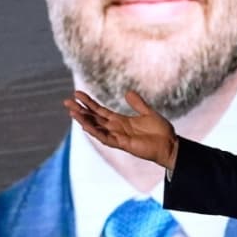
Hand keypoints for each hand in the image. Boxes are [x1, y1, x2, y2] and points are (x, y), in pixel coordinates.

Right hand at [64, 90, 178, 169]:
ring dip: (84, 120)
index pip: (100, 111)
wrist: (170, 144)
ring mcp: (118, 136)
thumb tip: (127, 92)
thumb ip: (137, 103)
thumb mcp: (148, 113)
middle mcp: (116, 128)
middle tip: (66, 102)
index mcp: (121, 121)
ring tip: (72, 112)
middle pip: (94, 118)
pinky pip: (106, 138)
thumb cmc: (160, 131)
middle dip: (80, 110)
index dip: (89, 103)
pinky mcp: (123, 144)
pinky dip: (96, 132)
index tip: (77, 94)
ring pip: (96, 128)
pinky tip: (86, 125)